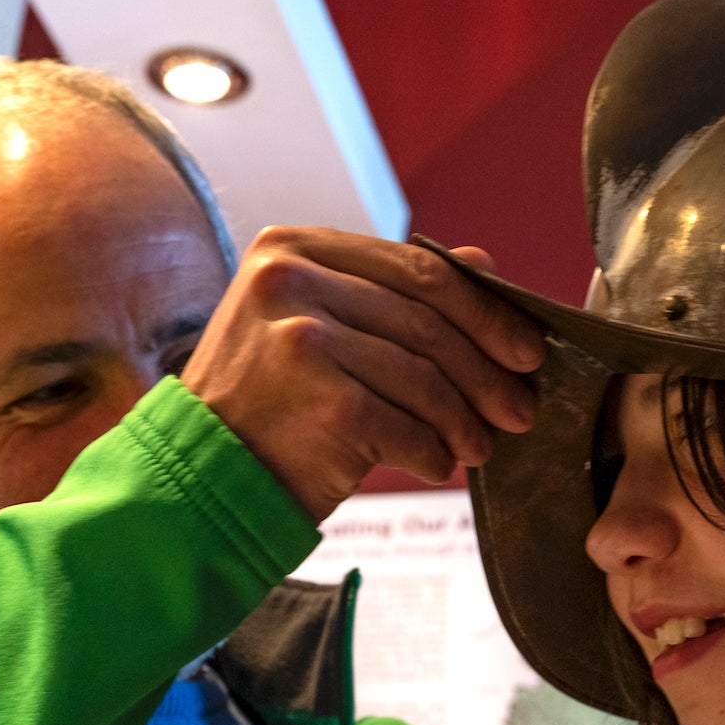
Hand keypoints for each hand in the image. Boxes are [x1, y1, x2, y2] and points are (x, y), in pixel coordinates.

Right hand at [182, 230, 542, 521]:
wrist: (199, 477)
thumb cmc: (266, 405)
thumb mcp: (314, 326)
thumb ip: (390, 292)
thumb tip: (483, 264)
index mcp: (293, 247)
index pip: (418, 268)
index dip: (484, 310)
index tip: (525, 348)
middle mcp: (290, 281)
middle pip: (428, 321)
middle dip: (487, 371)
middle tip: (520, 408)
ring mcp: (302, 337)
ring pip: (425, 376)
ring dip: (465, 420)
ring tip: (479, 447)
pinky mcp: (321, 398)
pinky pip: (408, 425)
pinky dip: (432, 452)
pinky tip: (435, 465)